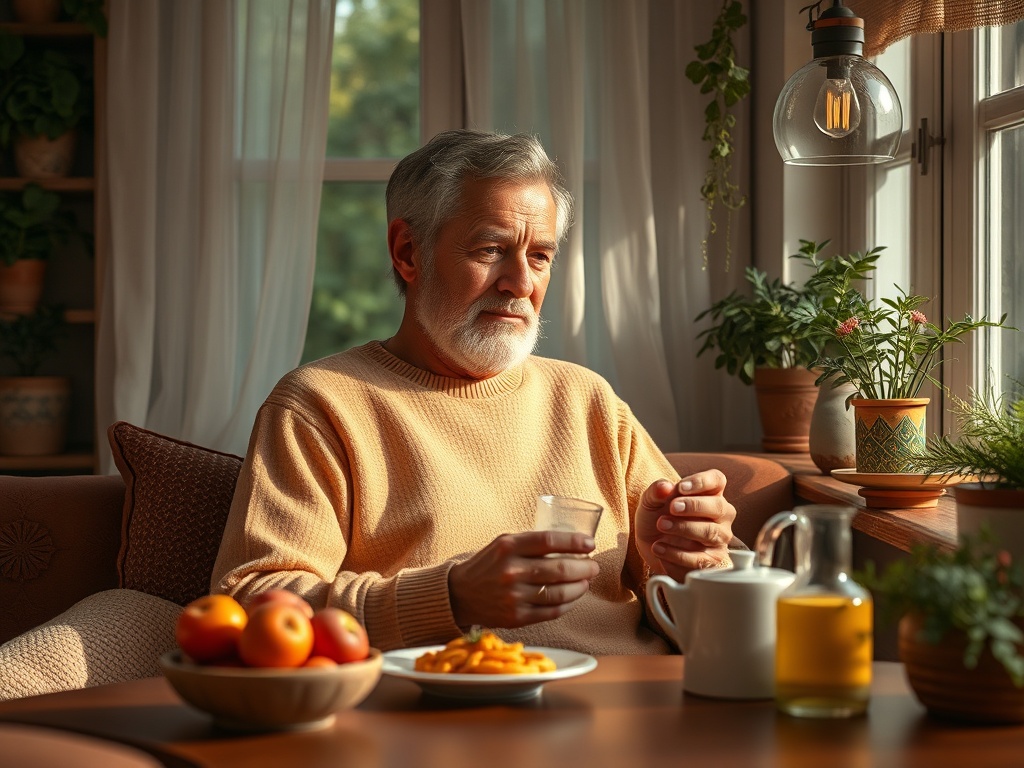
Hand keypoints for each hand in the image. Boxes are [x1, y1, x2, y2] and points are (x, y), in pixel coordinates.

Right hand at [447, 531, 598, 628]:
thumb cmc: (489, 564)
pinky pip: (551, 612)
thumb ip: (532, 542)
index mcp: (508, 547)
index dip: (574, 542)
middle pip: (559, 569)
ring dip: (579, 587)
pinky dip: (568, 604)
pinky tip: (573, 598)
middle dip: (584, 568)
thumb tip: (573, 544)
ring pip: (559, 593)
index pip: (549, 541)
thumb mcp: (504, 543)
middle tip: (593, 566)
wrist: (460, 594)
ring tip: (586, 582)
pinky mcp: (516, 618)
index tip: (590, 544)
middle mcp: (511, 571)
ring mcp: (514, 597)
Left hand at [635, 470, 735, 581]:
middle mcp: (720, 515)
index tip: (681, 487)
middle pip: (719, 506)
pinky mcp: (712, 560)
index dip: (702, 482)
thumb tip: (665, 486)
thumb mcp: (650, 502)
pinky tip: (659, 547)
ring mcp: (719, 538)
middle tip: (672, 508)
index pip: (717, 480)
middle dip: (694, 506)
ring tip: (661, 525)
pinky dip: (677, 553)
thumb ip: (656, 491)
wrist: (650, 546)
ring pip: (711, 533)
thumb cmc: (656, 517)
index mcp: (709, 493)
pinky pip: (700, 559)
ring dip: (685, 528)